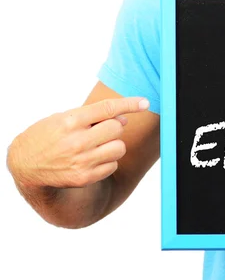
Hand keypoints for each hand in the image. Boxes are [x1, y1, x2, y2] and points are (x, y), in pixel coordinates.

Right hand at [7, 97, 148, 188]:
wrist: (25, 164)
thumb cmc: (48, 136)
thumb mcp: (63, 118)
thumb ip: (92, 117)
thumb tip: (123, 120)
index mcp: (71, 121)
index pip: (107, 109)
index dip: (129, 104)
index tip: (144, 102)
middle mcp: (77, 141)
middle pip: (117, 129)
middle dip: (114, 127)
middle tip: (101, 130)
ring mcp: (82, 161)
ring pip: (119, 148)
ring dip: (113, 145)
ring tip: (97, 145)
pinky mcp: (85, 177)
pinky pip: (113, 165)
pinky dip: (108, 161)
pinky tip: (92, 159)